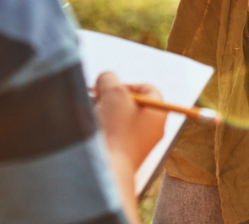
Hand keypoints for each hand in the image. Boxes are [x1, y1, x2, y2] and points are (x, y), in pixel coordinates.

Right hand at [92, 72, 167, 218]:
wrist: (106, 171)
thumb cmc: (115, 130)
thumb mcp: (113, 93)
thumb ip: (109, 78)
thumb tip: (105, 80)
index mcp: (158, 114)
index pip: (147, 89)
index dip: (127, 84)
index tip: (110, 89)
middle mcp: (151, 130)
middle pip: (132, 104)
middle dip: (111, 98)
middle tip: (98, 99)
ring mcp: (137, 145)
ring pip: (120, 119)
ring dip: (104, 111)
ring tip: (92, 114)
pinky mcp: (121, 155)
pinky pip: (112, 135)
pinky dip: (101, 128)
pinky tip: (90, 129)